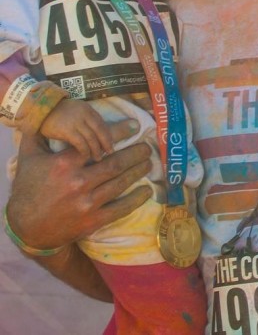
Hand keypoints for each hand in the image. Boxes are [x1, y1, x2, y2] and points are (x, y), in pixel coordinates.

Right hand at [7, 120, 151, 250]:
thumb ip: (37, 135)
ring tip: (148, 163)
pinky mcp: (92, 221)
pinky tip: (147, 191)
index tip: (135, 126)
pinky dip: (136, 199)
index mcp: (65, 164)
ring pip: (120, 183)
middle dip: (136, 154)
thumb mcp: (28, 158)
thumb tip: (42, 112)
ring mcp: (87, 203)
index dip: (120, 133)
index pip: (98, 143)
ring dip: (138, 171)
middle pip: (116, 164)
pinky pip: (120, 208)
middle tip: (147, 147)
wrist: (26, 228)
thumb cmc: (28, 189)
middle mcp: (78, 182)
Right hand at [39, 98, 113, 160]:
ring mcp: (76, 122)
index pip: (102, 124)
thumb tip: (97, 134)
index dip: (108, 135)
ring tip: (98, 158)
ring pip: (91, 138)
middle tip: (111, 152)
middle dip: (106, 143)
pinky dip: (85, 150)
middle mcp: (84, 115)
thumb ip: (87, 119)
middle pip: (100, 131)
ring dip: (96, 149)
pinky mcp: (67, 130)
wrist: (40, 109)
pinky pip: (80, 143)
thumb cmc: (59, 113)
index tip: (111, 144)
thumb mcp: (76, 111)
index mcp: (88, 109)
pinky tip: (86, 156)